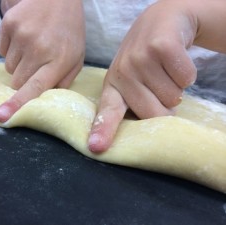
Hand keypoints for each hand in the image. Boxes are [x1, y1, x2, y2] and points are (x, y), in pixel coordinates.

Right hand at [0, 0, 84, 121]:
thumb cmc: (70, 32)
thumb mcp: (76, 59)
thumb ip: (63, 81)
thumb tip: (45, 97)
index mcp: (58, 61)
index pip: (34, 88)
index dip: (17, 104)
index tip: (1, 116)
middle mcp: (38, 49)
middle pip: (17, 81)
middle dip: (24, 80)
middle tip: (35, 67)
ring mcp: (21, 35)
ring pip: (8, 67)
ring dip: (18, 64)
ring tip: (32, 49)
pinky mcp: (9, 23)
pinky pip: (1, 50)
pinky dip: (10, 49)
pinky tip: (24, 39)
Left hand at [88, 0, 198, 151]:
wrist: (161, 22)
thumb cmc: (146, 59)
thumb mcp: (132, 80)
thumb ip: (136, 103)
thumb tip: (154, 124)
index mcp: (113, 86)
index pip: (107, 111)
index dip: (102, 129)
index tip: (97, 147)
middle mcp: (122, 72)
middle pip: (153, 113)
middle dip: (164, 106)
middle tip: (159, 86)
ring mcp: (139, 58)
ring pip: (173, 97)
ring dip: (176, 87)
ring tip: (165, 70)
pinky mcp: (160, 46)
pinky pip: (186, 79)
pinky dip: (187, 73)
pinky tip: (174, 61)